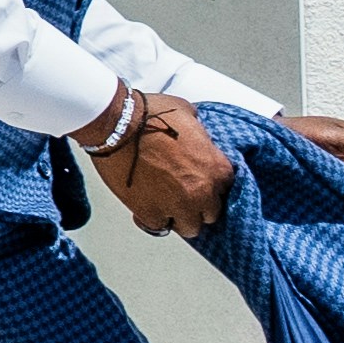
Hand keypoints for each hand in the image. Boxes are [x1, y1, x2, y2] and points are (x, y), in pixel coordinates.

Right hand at [95, 88, 239, 239]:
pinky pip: (159, 226)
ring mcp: (178, 205)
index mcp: (217, 168)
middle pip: (211, 213)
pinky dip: (153, 218)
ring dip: (179, 217)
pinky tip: (147, 205)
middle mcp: (203, 191)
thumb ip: (198, 133)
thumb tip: (193, 134)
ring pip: (189, 228)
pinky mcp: (151, 212)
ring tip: (167, 204)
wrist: (117, 125)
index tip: (199, 181)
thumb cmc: (150, 115)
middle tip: (183, 194)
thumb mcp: (187, 114)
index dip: (211, 184)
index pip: (226, 189)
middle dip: (198, 205)